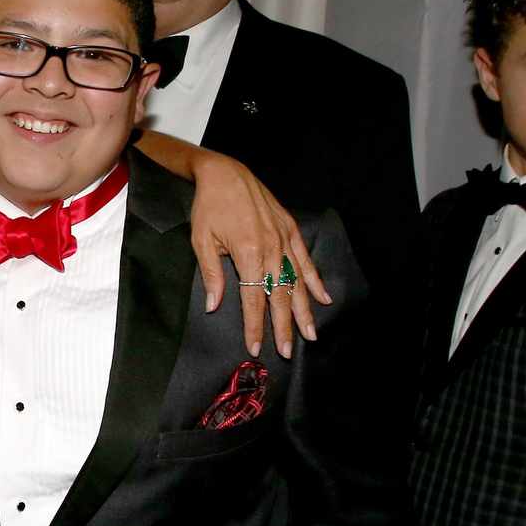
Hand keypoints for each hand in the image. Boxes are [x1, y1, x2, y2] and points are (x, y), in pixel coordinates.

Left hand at [186, 151, 330, 358]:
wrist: (225, 173)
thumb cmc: (209, 207)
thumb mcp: (202, 240)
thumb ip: (211, 275)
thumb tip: (214, 306)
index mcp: (248, 253)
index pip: (254, 298)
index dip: (256, 325)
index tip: (255, 346)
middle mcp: (271, 247)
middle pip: (280, 295)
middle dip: (284, 327)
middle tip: (288, 352)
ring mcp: (284, 238)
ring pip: (297, 282)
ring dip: (304, 310)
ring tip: (310, 334)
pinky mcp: (291, 229)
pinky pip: (305, 260)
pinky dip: (315, 280)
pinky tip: (323, 298)